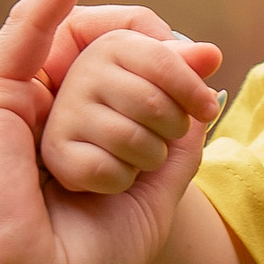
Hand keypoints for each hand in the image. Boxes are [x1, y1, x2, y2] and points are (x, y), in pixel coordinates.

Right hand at [41, 19, 225, 195]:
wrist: (111, 214)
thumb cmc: (148, 159)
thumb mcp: (177, 117)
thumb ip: (189, 83)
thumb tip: (211, 54)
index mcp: (111, 49)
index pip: (161, 57)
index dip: (193, 87)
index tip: (207, 109)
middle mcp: (80, 73)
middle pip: (152, 100)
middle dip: (172, 130)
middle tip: (161, 138)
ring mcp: (62, 112)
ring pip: (131, 137)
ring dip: (149, 159)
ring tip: (135, 159)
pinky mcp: (53, 152)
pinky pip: (106, 168)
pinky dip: (120, 182)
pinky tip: (108, 179)